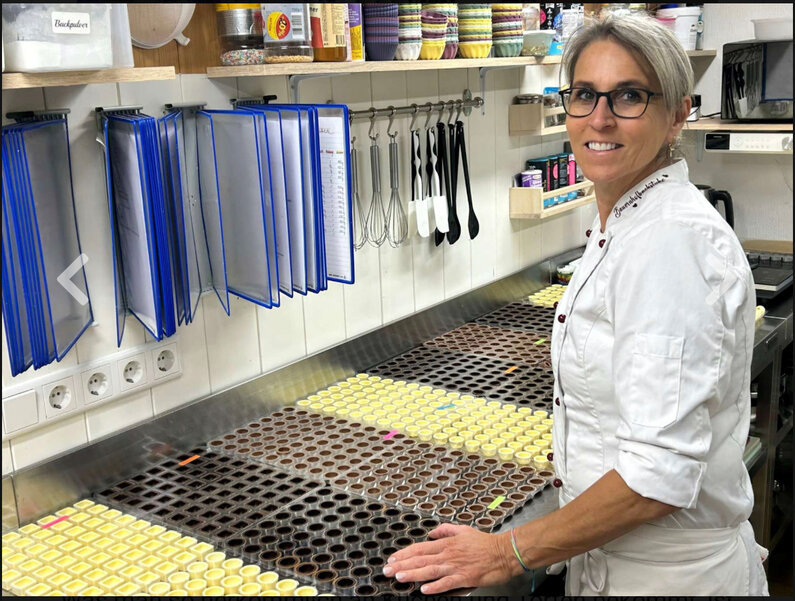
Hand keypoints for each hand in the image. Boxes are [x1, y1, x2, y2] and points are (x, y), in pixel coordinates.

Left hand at [382, 523, 517, 594]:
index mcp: (447, 543)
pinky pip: (447, 582)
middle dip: (402, 564)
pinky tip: (424, 589)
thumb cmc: (485, 543)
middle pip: (420, 559)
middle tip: (387, 570)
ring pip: (430, 570)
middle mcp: (448, 554)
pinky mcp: (465, 577)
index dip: (404, 553)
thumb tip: (431, 532)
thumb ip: (445, 530)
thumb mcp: (463, 530)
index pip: (420, 548)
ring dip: (413, 574)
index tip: (393, 558)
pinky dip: (435, 586)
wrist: (504, 552)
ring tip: (398, 577)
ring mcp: (456, 566)